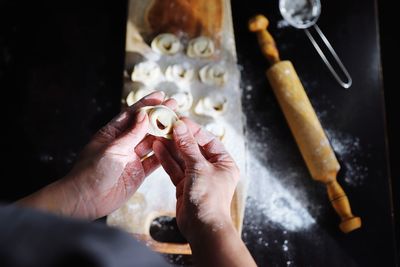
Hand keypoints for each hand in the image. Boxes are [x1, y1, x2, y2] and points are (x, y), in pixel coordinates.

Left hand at [18, 91, 176, 219]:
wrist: (86, 200)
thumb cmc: (91, 171)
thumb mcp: (112, 148)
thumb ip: (131, 133)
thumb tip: (143, 115)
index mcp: (112, 133)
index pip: (132, 114)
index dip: (146, 104)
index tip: (160, 96)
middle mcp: (123, 144)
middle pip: (145, 127)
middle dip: (160, 117)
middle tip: (175, 106)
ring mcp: (132, 158)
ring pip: (152, 143)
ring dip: (164, 134)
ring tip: (179, 124)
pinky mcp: (138, 173)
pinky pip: (154, 161)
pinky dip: (164, 154)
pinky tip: (175, 146)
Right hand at [154, 118, 255, 266]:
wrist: (202, 228)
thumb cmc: (209, 199)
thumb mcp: (199, 168)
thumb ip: (188, 147)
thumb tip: (180, 127)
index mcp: (224, 162)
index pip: (207, 140)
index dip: (193, 129)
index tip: (179, 120)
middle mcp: (212, 169)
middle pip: (193, 147)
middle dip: (179, 137)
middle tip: (165, 125)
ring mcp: (197, 177)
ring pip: (182, 157)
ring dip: (170, 146)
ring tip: (158, 134)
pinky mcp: (184, 185)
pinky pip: (175, 168)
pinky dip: (167, 159)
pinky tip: (158, 148)